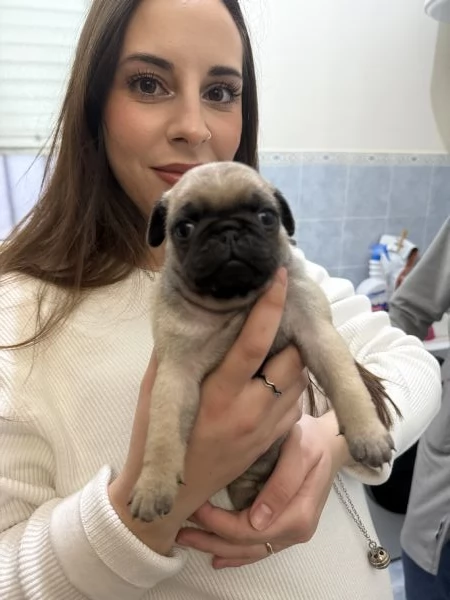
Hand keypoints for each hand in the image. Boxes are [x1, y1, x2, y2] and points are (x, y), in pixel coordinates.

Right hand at [109, 267, 307, 554]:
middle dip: (289, 335)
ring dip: (291, 360)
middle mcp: (249, 410)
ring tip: (274, 350)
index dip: (269, 307)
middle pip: (290, 359)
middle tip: (278, 321)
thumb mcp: (154, 392)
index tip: (279, 278)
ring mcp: (265, 429)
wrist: (175, 496)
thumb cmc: (157, 440)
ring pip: (299, 381)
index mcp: (217, 393)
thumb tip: (191, 317)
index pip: (253, 343)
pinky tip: (270, 382)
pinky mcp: (273, 442)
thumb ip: (173, 356)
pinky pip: (296, 404)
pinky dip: (290, 387)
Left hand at [176, 412, 351, 567]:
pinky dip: (235, 554)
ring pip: (248, 550)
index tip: (196, 506)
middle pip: (245, 545)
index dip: (219, 523)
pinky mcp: (285, 528)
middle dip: (211, 538)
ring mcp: (290, 533)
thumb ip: (282, 484)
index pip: (249, 530)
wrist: (329, 443)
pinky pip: (258, 548)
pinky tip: (216, 556)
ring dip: (217, 547)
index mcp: (298, 515)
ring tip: (188, 538)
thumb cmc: (312, 441)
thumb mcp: (300, 452)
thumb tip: (258, 521)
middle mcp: (295, 531)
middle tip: (180, 526)